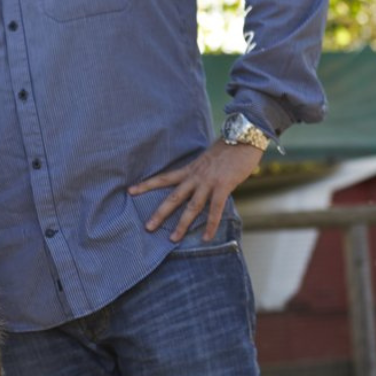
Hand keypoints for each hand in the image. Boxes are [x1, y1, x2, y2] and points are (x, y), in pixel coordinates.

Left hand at [128, 139, 262, 241]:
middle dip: (159, 213)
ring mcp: (208, 182)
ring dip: (182, 224)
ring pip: (191, 207)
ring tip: (173, 239)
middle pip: (173, 197)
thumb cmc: (229, 148)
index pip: (164, 178)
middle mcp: (195, 177)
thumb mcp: (207, 159)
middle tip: (147, 228)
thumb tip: (200, 183)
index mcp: (190, 169)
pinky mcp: (223, 186)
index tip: (130, 191)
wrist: (245, 136)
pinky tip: (206, 237)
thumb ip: (201, 172)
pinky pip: (216, 209)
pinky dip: (211, 225)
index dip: (147, 185)